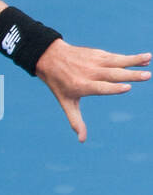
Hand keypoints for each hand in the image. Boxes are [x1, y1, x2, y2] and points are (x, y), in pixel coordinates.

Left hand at [35, 41, 149, 141]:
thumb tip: (81, 140)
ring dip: (134, 61)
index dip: (113, 88)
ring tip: (148, 60)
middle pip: (112, 74)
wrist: (51, 58)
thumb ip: (76, 120)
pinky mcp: (98, 54)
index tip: (128, 87)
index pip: (100, 87)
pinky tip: (143, 59)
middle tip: (147, 76)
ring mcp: (94, 62)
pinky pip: (115, 57)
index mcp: (81, 86)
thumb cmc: (60, 85)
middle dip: (130, 75)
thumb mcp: (66, 103)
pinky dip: (129, 58)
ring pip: (116, 62)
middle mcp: (89, 73)